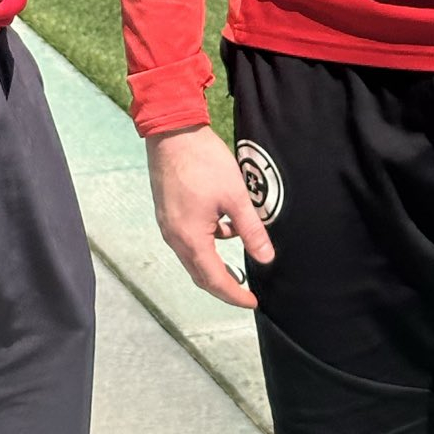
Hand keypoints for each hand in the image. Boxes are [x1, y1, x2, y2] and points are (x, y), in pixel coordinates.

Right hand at [146, 126, 274, 308]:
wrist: (172, 131)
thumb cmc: (203, 161)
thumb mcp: (235, 196)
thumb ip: (251, 230)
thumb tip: (266, 258)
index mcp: (191, 238)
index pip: (214, 280)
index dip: (234, 295)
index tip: (252, 302)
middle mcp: (174, 237)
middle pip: (199, 274)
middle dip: (223, 285)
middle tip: (245, 291)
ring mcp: (167, 224)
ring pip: (192, 257)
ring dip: (213, 264)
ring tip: (237, 259)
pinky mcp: (166, 211)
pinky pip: (187, 239)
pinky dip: (206, 243)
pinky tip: (223, 227)